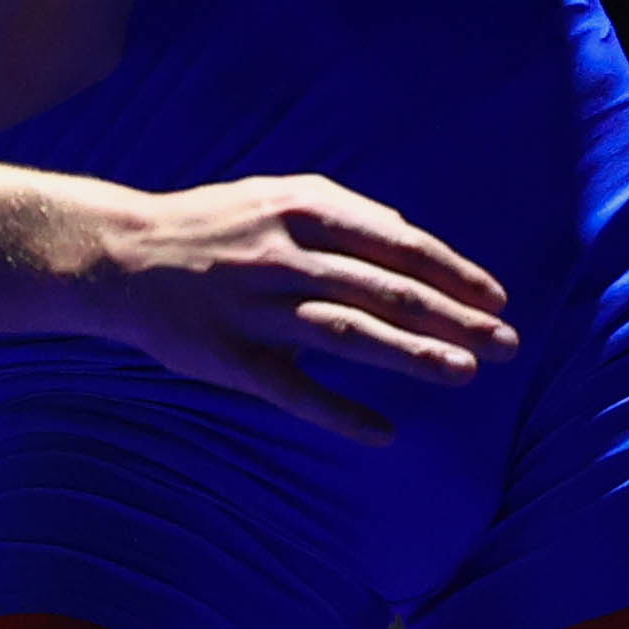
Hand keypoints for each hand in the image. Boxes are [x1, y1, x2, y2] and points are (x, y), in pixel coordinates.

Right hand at [70, 174, 520, 444]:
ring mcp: (256, 310)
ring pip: (349, 336)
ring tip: (465, 374)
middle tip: (507, 344)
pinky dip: (340, 415)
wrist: (121, 256)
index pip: (397, 244)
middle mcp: (284, 256)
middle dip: (454, 317)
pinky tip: (384, 434)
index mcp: (302, 209)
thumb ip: (342, 213)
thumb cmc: (214, 224)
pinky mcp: (231, 360)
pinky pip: (294, 393)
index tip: (497, 297)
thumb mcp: (276, 194)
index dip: (453, 272)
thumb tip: (408, 239)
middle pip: (386, 291)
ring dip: (413, 357)